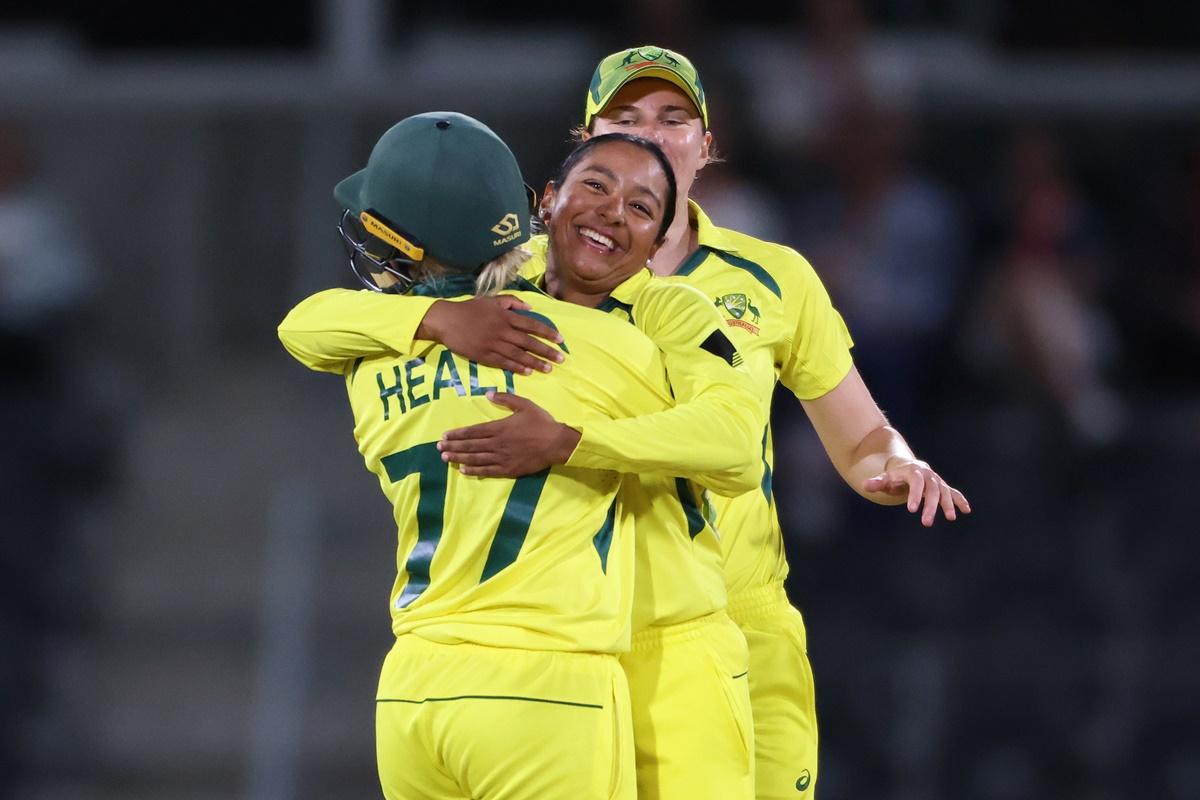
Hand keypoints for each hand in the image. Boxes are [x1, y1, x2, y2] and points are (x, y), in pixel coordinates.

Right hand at [418, 296, 564, 374]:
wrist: (446, 320)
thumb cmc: (470, 309)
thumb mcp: (491, 300)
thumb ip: (512, 302)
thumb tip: (530, 308)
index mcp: (505, 316)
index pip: (532, 325)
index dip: (547, 332)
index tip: (560, 340)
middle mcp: (502, 331)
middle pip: (529, 342)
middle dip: (546, 351)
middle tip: (561, 359)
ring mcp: (493, 344)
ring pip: (518, 355)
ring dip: (535, 363)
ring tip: (548, 369)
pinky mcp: (484, 356)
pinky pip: (504, 363)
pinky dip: (517, 368)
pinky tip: (528, 372)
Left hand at [438, 392, 580, 476]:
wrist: (556, 443)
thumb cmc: (541, 423)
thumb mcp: (525, 404)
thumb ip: (506, 398)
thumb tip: (489, 393)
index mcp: (499, 427)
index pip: (473, 431)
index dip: (457, 434)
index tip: (445, 436)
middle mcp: (497, 443)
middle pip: (470, 446)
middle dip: (453, 446)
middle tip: (439, 448)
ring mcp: (502, 458)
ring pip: (476, 458)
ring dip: (459, 458)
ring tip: (446, 458)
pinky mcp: (509, 469)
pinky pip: (487, 471)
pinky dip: (474, 471)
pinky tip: (463, 470)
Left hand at [862, 458, 970, 526]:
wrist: (907, 467)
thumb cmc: (894, 477)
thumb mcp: (885, 479)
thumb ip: (877, 483)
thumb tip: (865, 485)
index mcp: (914, 472)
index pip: (916, 483)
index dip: (915, 495)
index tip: (911, 509)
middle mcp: (928, 475)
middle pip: (932, 490)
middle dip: (930, 506)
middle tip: (926, 523)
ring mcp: (937, 481)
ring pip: (945, 492)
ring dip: (948, 504)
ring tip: (950, 518)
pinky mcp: (943, 487)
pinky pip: (954, 493)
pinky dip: (960, 500)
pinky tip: (967, 510)